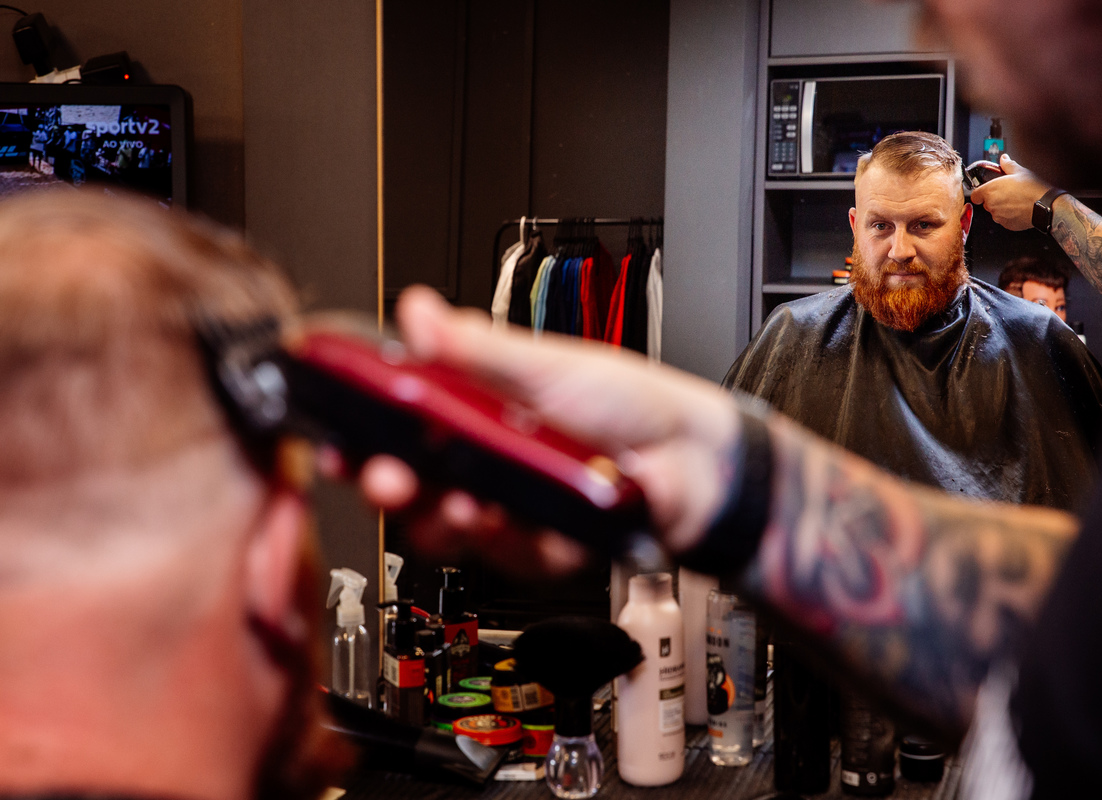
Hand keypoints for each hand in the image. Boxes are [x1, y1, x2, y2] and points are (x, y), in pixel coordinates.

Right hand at [352, 286, 741, 574]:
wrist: (692, 457)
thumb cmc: (629, 402)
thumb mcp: (546, 365)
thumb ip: (476, 348)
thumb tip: (418, 312)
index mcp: (474, 411)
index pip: (398, 428)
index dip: (361, 439)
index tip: (339, 442)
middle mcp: (484, 461)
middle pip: (410, 487)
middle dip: (389, 486)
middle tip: (385, 479)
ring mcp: (509, 506)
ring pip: (448, 531)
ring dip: (449, 519)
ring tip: (470, 503)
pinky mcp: (538, 547)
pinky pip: (509, 557)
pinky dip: (521, 542)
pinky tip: (538, 523)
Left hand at [969, 153, 1050, 230]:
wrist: (1044, 205)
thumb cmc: (1032, 188)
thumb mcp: (1019, 172)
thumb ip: (1008, 165)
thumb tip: (1004, 159)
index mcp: (990, 190)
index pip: (975, 195)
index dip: (980, 193)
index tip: (986, 191)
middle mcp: (991, 205)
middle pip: (986, 203)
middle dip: (994, 199)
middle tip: (1007, 193)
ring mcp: (998, 216)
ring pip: (995, 212)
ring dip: (1001, 208)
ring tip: (1015, 201)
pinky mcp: (1006, 225)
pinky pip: (1004, 220)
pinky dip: (1009, 216)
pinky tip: (1019, 209)